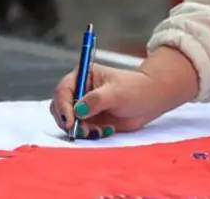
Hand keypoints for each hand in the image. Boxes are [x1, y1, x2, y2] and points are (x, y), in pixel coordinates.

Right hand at [50, 47, 199, 139]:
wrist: (150, 101)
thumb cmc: (135, 90)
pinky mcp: (89, 120)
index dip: (63, 106)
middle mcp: (79, 90)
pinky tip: (106, 131)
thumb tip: (78, 111)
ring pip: (67, 121)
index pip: (63, 90)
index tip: (70, 120)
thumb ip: (96, 100)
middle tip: (83, 131)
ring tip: (99, 132)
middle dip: (68, 121)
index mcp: (83, 75)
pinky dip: (89, 134)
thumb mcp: (117, 93)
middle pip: (59, 107)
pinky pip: (80, 130)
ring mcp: (83, 106)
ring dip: (79, 130)